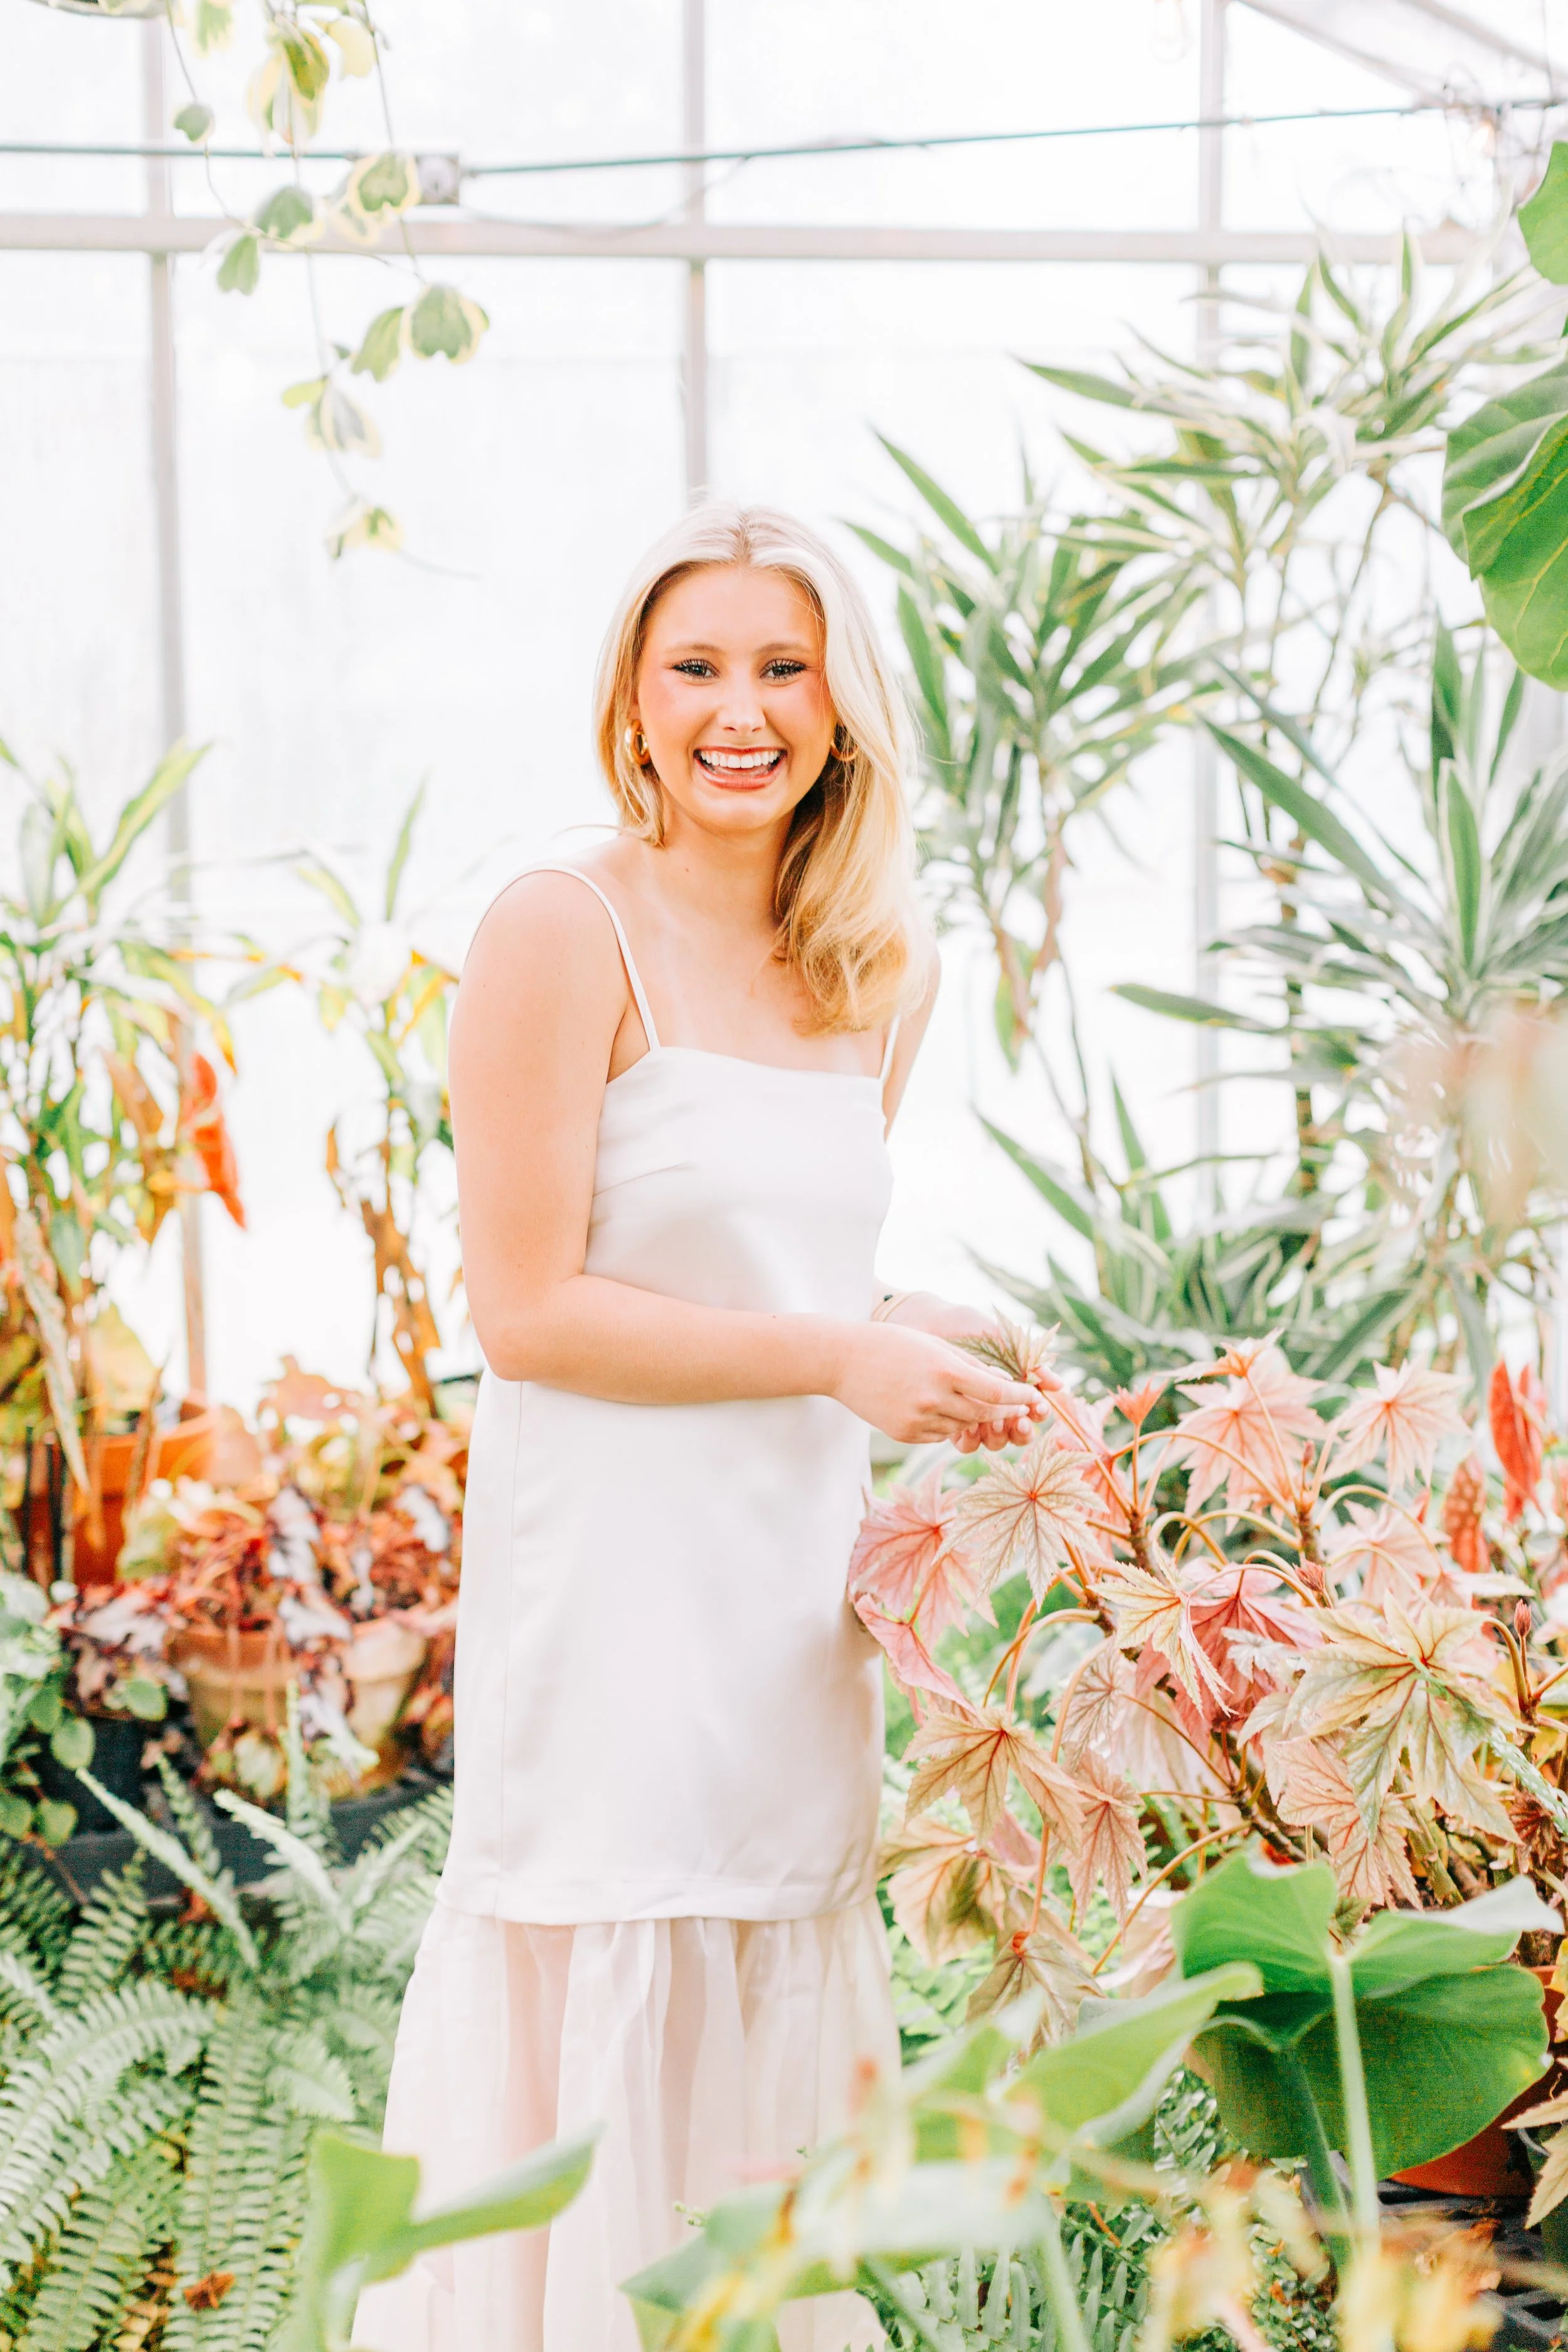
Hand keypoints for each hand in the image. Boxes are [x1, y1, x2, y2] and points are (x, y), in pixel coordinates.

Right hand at [876, 1292, 1040, 1452]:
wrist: (841, 1361)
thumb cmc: (891, 1344)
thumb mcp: (934, 1344)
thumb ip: (970, 1365)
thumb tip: (1003, 1385)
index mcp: (945, 1371)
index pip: (997, 1393)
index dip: (1020, 1397)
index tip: (1033, 1396)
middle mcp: (933, 1399)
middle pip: (984, 1415)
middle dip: (1003, 1410)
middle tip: (1014, 1405)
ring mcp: (918, 1421)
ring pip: (962, 1426)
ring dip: (972, 1416)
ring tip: (961, 1397)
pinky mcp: (905, 1434)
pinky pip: (939, 1435)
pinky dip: (946, 1423)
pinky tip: (932, 1406)